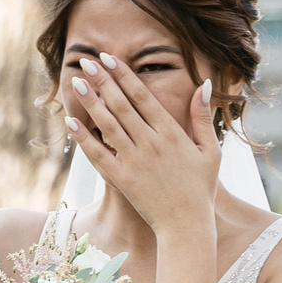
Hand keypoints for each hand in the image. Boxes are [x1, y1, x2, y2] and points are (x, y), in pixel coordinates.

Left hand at [69, 61, 221, 235]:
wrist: (187, 224)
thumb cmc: (201, 187)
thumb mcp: (210, 149)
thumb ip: (202, 116)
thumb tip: (204, 85)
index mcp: (171, 132)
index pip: (142, 96)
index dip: (123, 75)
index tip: (108, 58)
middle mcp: (151, 143)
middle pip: (121, 105)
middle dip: (102, 80)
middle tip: (86, 61)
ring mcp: (134, 161)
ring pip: (107, 125)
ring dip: (90, 102)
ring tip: (76, 81)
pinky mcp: (122, 180)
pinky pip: (98, 155)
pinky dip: (83, 138)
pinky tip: (70, 122)